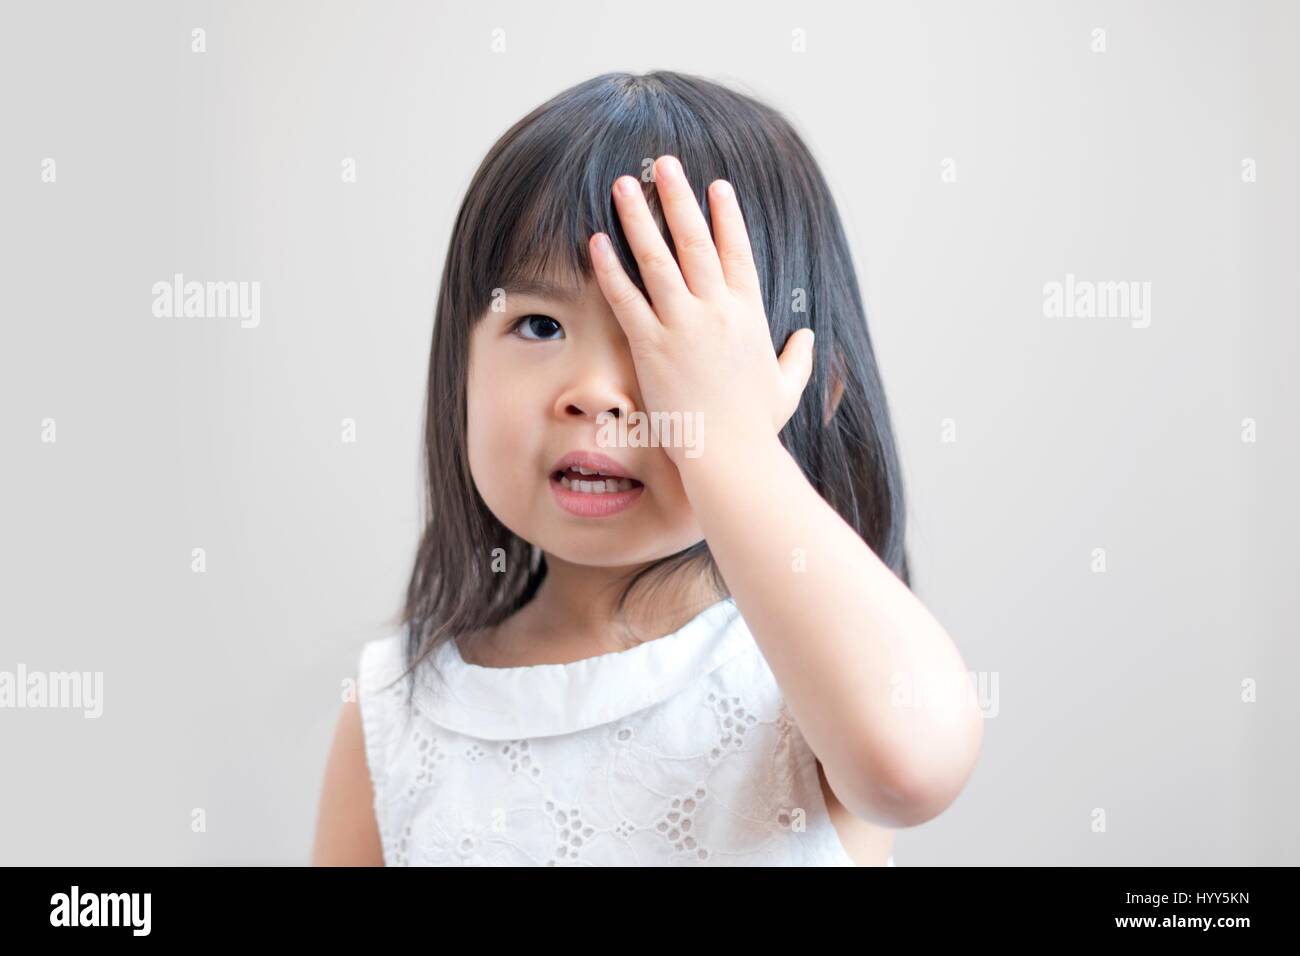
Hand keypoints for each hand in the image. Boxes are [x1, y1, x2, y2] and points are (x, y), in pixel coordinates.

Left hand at [587, 154, 814, 469]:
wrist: (731, 455)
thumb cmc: (757, 428)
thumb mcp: (786, 387)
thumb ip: (797, 358)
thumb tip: (805, 338)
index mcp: (748, 314)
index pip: (736, 251)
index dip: (725, 216)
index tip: (715, 186)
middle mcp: (716, 310)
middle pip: (694, 240)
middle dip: (679, 196)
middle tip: (664, 163)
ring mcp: (682, 325)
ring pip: (656, 258)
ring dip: (639, 217)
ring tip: (623, 184)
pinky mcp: (651, 345)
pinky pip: (626, 297)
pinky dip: (610, 268)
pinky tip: (597, 240)